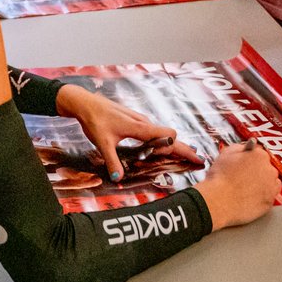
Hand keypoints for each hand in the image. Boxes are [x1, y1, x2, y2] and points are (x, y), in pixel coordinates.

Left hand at [56, 85, 201, 182]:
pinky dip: (160, 143)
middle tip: (196, 161)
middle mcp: (144, 123)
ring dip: (170, 147)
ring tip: (176, 160)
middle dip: (183, 149)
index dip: (181, 148)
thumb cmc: (95, 120)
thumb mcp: (103, 143)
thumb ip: (112, 161)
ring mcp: (140, 121)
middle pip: (170, 136)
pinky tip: (156, 151)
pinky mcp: (135, 122)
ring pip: (162, 135)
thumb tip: (118, 178)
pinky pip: (154, 133)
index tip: (192, 159)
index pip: (169, 137)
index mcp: (140, 128)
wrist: (86, 103)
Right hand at [194, 141, 278, 229]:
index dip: (250, 160)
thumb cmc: (220, 178)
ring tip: (247, 188)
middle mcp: (269, 170)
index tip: (245, 164)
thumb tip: (246, 148)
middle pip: (267, 168)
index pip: (260, 154)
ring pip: (271, 182)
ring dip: (263, 184)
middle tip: (243, 177)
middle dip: (258, 171)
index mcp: (260, 155)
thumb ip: (240, 147)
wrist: (219, 201)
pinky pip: (270, 197)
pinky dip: (263, 197)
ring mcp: (271, 187)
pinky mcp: (269, 202)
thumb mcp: (227, 153)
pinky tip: (250, 197)